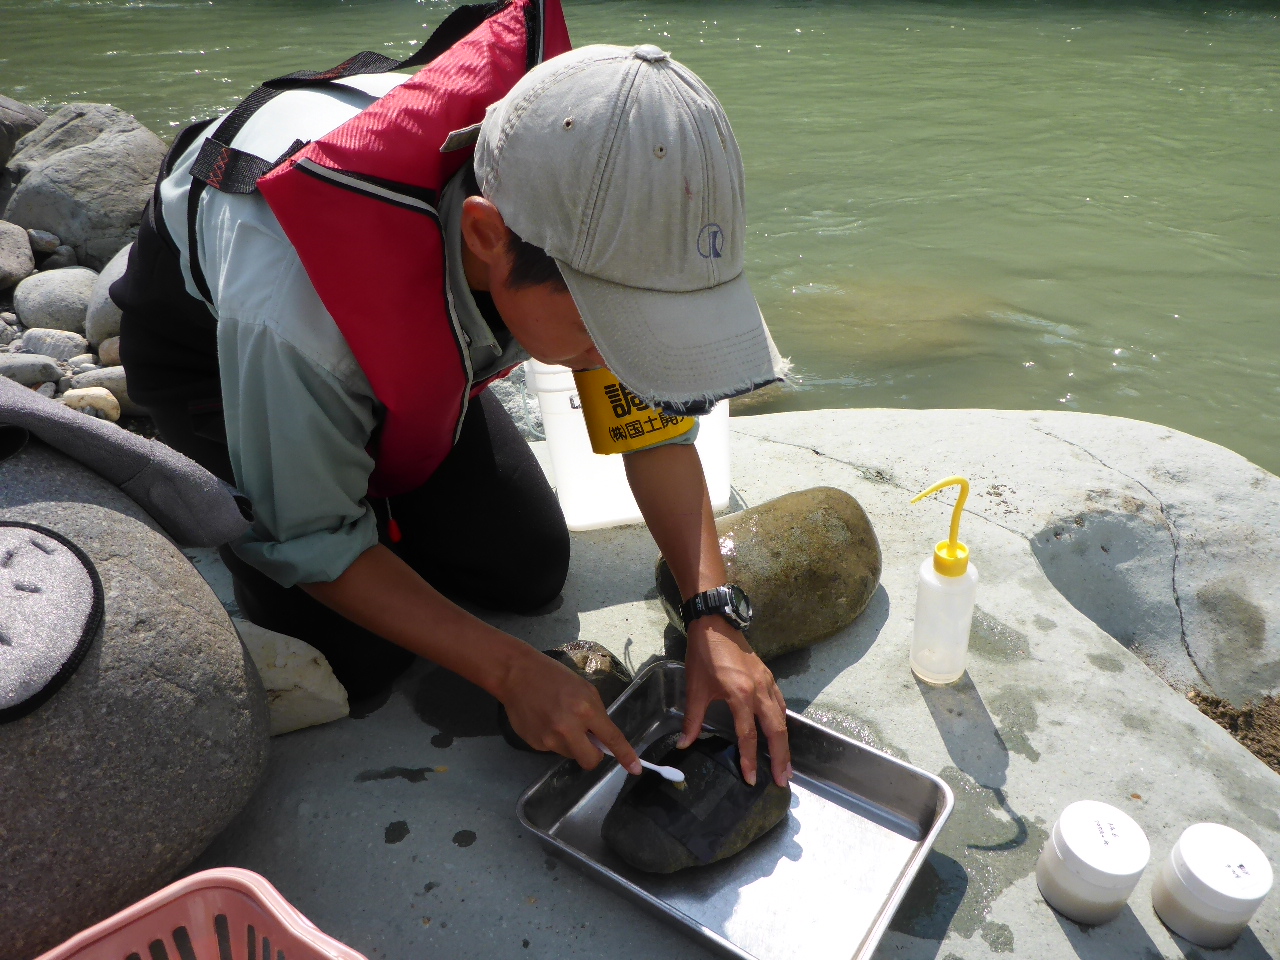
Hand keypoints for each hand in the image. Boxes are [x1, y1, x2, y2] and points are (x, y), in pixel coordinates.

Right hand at [498, 646, 642, 774]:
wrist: (516, 675)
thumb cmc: (554, 677)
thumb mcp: (584, 689)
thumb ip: (595, 714)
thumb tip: (601, 738)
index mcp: (585, 709)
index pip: (610, 738)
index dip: (625, 755)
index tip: (635, 768)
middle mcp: (568, 728)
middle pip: (590, 760)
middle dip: (593, 754)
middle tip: (588, 740)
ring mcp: (549, 739)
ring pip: (572, 755)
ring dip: (572, 744)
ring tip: (560, 721)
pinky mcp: (535, 744)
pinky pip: (554, 750)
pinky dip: (555, 740)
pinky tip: (546, 721)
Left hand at [679, 615, 792, 787]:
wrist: (715, 624)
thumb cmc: (704, 655)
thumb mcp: (695, 689)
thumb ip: (693, 719)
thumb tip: (684, 744)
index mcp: (740, 695)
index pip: (748, 735)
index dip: (749, 759)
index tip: (751, 779)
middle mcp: (759, 691)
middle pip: (776, 731)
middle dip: (780, 757)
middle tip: (782, 780)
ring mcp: (767, 683)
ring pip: (782, 718)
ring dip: (785, 743)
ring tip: (786, 764)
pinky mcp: (768, 677)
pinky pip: (780, 704)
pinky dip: (782, 721)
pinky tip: (780, 732)